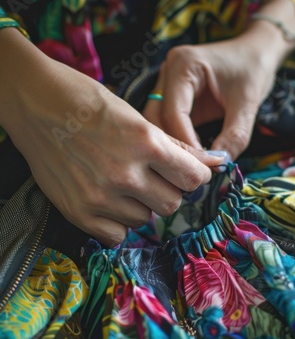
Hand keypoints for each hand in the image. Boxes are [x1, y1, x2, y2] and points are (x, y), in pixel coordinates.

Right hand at [0, 29, 223, 245]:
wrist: (35, 103)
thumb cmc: (88, 103)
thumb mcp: (136, 117)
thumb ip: (176, 146)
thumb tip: (215, 162)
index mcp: (144, 142)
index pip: (193, 179)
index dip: (194, 176)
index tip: (186, 173)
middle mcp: (124, 173)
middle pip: (172, 204)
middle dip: (168, 191)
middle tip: (151, 177)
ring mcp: (99, 196)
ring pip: (145, 220)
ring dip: (140, 205)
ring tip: (120, 183)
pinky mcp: (78, 213)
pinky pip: (117, 236)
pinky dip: (118, 223)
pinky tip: (108, 202)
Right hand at [143, 0, 294, 159]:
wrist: (256, 52)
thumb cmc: (253, 69)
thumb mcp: (248, 102)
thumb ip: (235, 135)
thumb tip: (219, 165)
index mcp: (183, 65)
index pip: (174, 112)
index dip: (186, 143)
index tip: (202, 166)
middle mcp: (168, 72)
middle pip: (156, 119)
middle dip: (174, 147)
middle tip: (194, 172)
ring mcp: (166, 84)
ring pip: (156, 124)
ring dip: (171, 147)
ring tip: (192, 167)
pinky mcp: (171, 97)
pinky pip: (166, 124)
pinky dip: (176, 142)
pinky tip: (190, 158)